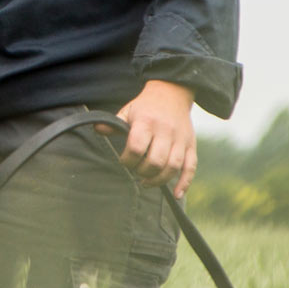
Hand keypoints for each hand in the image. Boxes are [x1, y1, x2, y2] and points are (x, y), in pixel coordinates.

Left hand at [109, 80, 197, 198]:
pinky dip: (184, 183)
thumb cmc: (146, 106)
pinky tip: (176, 194)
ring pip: (172, 166)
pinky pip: (190, 167)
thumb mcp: (127, 110)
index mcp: (147, 122)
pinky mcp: (190, 145)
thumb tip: (97, 129)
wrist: (172, 93)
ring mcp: (180, 139)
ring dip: (158, 180)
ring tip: (147, 182)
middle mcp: (165, 131)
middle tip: (136, 171)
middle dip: (142, 171)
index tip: (124, 160)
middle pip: (155, 160)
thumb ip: (113, 123)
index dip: (127, 160)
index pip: (136, 147)